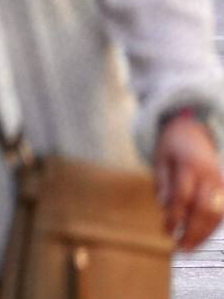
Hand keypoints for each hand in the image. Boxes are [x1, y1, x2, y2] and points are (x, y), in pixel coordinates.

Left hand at [154, 115, 223, 249]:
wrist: (192, 131)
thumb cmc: (172, 147)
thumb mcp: (160, 159)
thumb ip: (163, 183)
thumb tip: (165, 207)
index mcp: (190, 165)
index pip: (183, 197)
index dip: (175, 217)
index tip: (166, 231)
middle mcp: (209, 174)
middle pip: (204, 208)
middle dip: (193, 231)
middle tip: (180, 247)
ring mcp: (220, 181)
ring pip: (217, 213)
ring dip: (205, 233)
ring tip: (190, 247)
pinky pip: (222, 210)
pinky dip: (213, 226)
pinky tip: (202, 237)